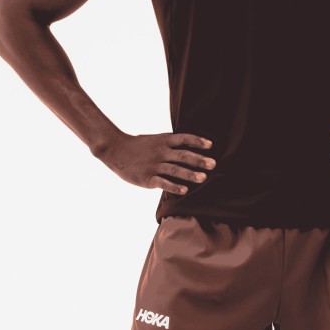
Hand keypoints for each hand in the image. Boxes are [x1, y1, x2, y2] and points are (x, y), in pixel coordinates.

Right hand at [97, 131, 215, 194]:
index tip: (211, 145)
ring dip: (190, 174)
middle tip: (213, 164)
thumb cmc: (137, 145)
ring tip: (204, 178)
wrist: (115, 150)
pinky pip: (163, 182)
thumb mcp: (154, 139)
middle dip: (199, 160)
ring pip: (175, 170)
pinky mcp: (147, 178)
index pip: (184, 139)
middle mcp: (161, 152)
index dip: (198, 141)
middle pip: (183, 155)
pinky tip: (185, 190)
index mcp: (163, 141)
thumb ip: (170, 143)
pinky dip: (174, 186)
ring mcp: (154, 165)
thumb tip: (188, 145)